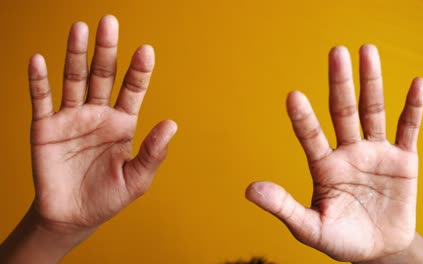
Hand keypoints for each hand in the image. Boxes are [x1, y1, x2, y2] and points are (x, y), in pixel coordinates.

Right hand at [29, 15, 175, 235]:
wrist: (72, 217)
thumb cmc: (108, 197)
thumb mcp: (137, 179)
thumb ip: (153, 152)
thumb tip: (172, 124)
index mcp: (123, 124)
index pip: (133, 90)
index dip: (139, 71)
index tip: (146, 50)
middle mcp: (98, 115)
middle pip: (103, 75)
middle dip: (106, 50)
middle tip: (110, 22)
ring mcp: (71, 119)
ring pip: (74, 80)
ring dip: (76, 54)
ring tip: (80, 28)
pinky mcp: (45, 128)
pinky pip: (41, 100)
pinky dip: (39, 80)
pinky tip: (39, 60)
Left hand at [246, 45, 422, 261]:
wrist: (379, 249)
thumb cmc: (341, 239)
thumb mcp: (310, 228)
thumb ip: (283, 208)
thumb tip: (249, 190)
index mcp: (323, 167)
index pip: (310, 137)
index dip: (303, 119)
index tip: (293, 96)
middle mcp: (347, 152)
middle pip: (342, 112)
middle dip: (339, 83)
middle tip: (336, 52)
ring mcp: (375, 153)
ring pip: (372, 111)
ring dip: (371, 82)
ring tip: (367, 50)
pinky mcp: (403, 160)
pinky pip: (408, 129)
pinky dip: (413, 107)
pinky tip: (416, 83)